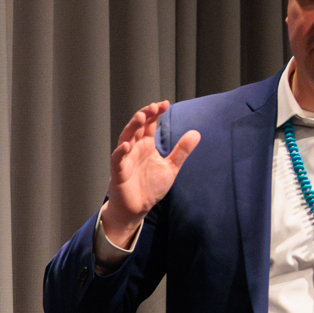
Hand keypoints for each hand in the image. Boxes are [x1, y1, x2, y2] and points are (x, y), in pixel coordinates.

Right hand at [100, 101, 201, 242]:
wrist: (138, 208)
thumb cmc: (150, 187)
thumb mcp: (170, 167)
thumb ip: (181, 151)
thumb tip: (196, 133)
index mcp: (146, 145)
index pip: (149, 124)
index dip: (155, 113)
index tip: (165, 104)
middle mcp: (135, 148)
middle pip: (137, 127)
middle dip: (144, 115)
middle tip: (154, 107)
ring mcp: (126, 159)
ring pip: (126, 138)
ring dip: (132, 127)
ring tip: (141, 117)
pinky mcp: (119, 172)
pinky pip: (117, 159)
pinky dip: (120, 152)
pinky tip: (126, 145)